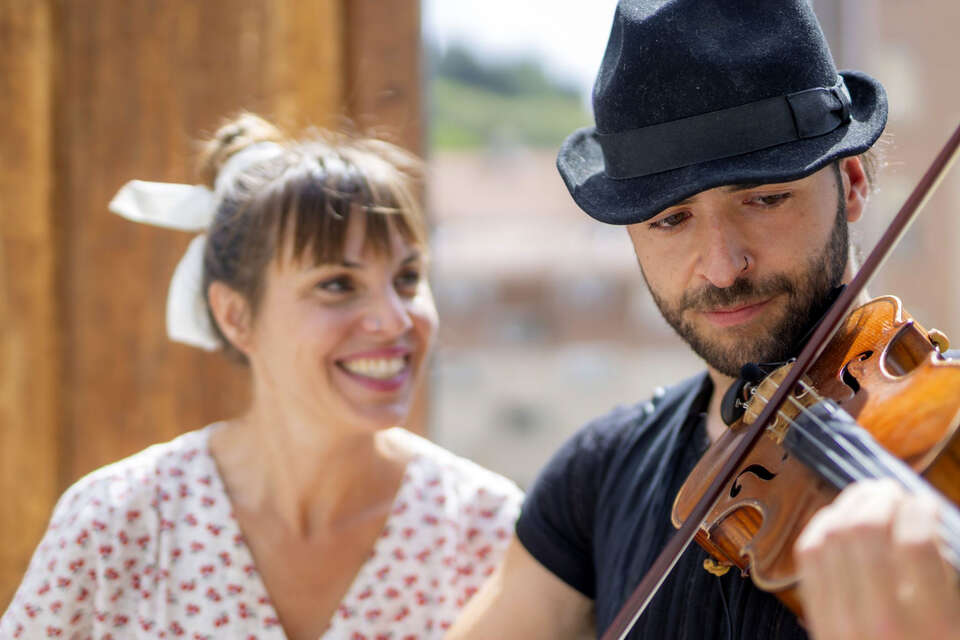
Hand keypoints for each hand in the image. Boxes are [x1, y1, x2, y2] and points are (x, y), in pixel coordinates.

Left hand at [794, 479, 959, 639]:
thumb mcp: (956, 626)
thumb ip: (945, 577)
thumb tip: (926, 522)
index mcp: (933, 627)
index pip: (915, 543)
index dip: (919, 510)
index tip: (925, 503)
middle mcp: (881, 623)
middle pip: (864, 531)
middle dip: (879, 498)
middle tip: (893, 491)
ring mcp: (841, 624)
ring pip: (829, 537)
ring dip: (848, 506)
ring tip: (867, 498)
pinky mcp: (818, 624)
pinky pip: (808, 559)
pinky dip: (820, 528)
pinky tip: (838, 519)